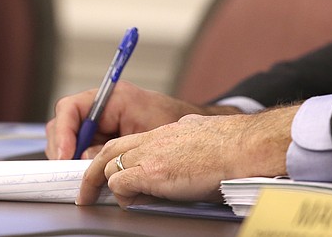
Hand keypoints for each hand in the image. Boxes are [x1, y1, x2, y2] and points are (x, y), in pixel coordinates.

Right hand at [45, 81, 227, 159]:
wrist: (188, 123)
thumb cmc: (172, 120)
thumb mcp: (145, 132)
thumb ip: (114, 145)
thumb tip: (88, 158)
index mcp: (112, 97)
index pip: (70, 108)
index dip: (63, 132)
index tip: (65, 155)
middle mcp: (102, 107)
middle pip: (64, 124)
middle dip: (62, 148)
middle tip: (68, 170)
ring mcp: (101, 121)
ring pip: (70, 139)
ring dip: (71, 157)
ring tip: (83, 175)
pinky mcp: (103, 134)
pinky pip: (83, 148)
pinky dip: (83, 161)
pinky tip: (92, 174)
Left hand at [76, 104, 299, 206]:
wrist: (244, 147)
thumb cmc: (235, 147)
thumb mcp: (204, 136)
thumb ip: (188, 141)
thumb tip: (186, 156)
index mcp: (170, 130)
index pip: (133, 140)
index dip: (118, 157)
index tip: (112, 170)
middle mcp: (156, 138)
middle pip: (112, 149)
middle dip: (94, 169)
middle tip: (88, 188)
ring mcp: (152, 153)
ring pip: (110, 165)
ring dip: (105, 184)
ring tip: (100, 199)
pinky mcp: (152, 172)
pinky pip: (121, 183)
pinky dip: (121, 194)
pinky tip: (131, 202)